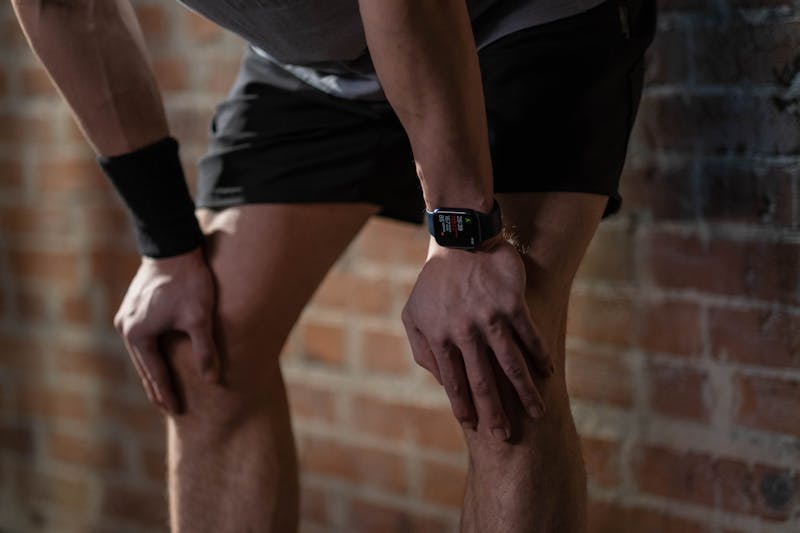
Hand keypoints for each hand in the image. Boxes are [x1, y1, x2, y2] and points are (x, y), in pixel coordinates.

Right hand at [114, 247, 218, 413]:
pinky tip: (159, 358)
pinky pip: (143, 338)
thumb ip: (205, 351)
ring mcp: (127, 316)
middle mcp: (126, 328)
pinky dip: (152, 352)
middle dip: (157, 387)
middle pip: (144, 366)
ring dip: (153, 370)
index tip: (176, 411)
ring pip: (142, 352)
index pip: (155, 373)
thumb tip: (213, 380)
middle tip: (169, 409)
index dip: (167, 393)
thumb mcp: (200, 318)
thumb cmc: (189, 282)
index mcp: (138, 335)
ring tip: (164, 388)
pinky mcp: (133, 306)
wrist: (174, 247)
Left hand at [402, 237, 551, 439]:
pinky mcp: (512, 303)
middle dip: (495, 411)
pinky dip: (539, 355)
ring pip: (510, 363)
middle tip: (506, 436)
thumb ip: (423, 350)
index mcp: (440, 337)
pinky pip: (529, 335)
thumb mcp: (413, 315)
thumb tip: (441, 380)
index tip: (474, 425)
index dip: (465, 406)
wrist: (459, 240)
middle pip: (483, 381)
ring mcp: (490, 318)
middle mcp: (465, 332)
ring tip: (537, 412)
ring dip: (525, 391)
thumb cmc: (434, 282)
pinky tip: (547, 372)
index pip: (454, 381)